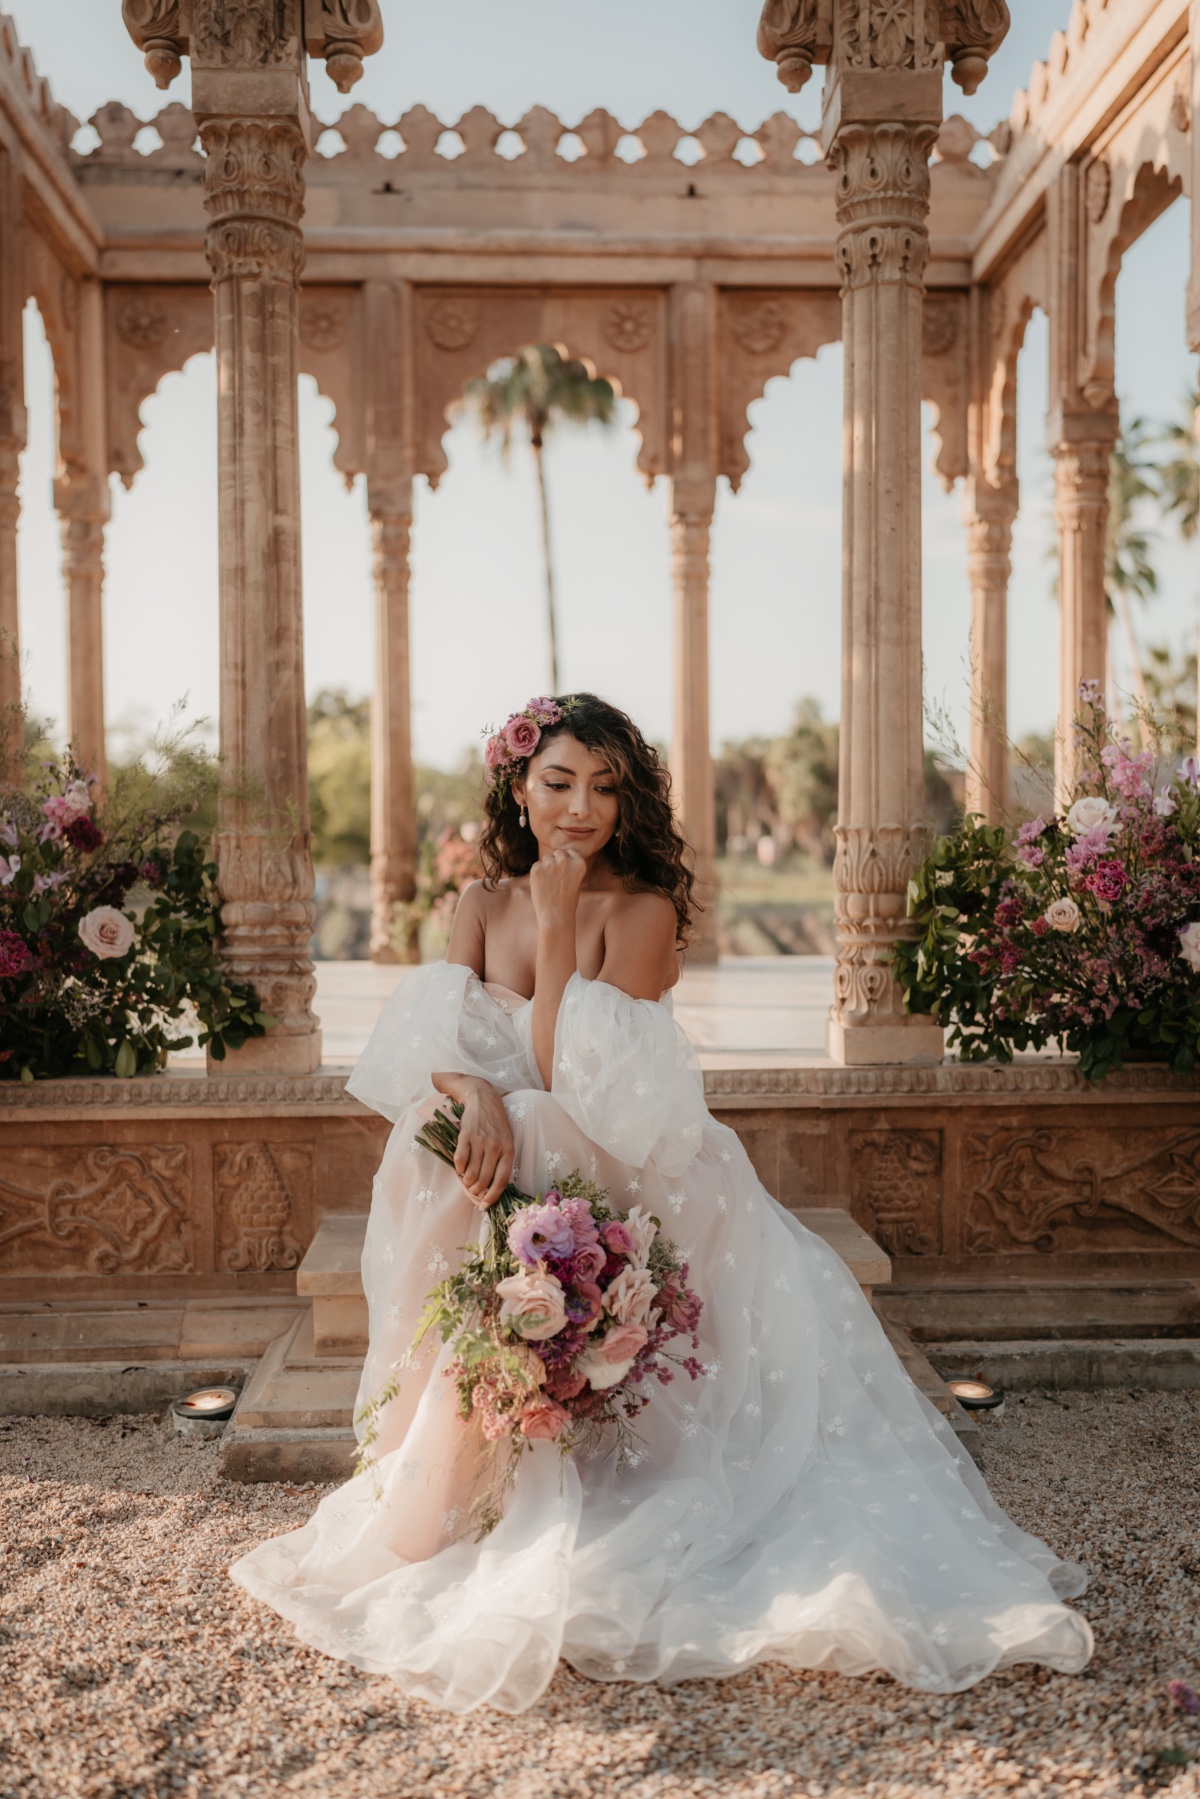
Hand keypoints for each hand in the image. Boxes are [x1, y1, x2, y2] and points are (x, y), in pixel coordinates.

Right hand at [452, 1082, 514, 1209]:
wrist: (483, 1098)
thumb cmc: (496, 1123)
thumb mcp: (506, 1140)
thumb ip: (502, 1161)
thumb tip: (492, 1188)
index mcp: (509, 1150)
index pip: (501, 1181)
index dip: (492, 1197)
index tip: (485, 1205)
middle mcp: (496, 1147)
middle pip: (484, 1180)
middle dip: (476, 1191)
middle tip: (473, 1191)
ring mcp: (480, 1141)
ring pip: (471, 1174)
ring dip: (466, 1182)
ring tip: (466, 1181)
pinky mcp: (466, 1136)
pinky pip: (460, 1161)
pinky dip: (458, 1169)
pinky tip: (460, 1168)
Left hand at [529, 845, 586, 929]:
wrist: (556, 916)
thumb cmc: (567, 901)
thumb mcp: (576, 880)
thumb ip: (569, 866)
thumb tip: (557, 855)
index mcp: (579, 863)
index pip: (571, 851)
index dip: (567, 860)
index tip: (566, 872)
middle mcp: (565, 860)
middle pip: (558, 852)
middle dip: (556, 861)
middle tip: (557, 879)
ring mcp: (550, 863)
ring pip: (546, 858)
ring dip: (546, 867)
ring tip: (550, 884)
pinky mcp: (537, 869)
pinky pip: (536, 865)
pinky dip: (537, 874)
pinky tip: (542, 886)